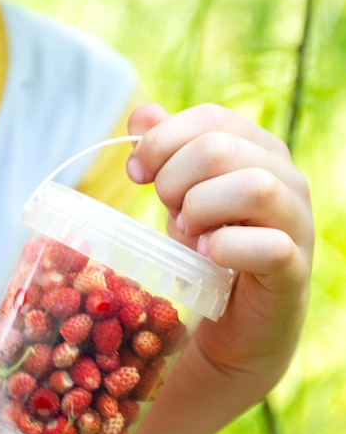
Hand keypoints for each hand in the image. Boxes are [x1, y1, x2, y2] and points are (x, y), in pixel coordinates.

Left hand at [127, 102, 313, 395]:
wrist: (235, 319)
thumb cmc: (210, 248)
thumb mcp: (182, 196)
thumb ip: (167, 152)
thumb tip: (141, 114)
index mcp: (258, 150)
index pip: (210, 119)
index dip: (163, 140)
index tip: (136, 173)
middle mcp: (285, 177)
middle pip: (221, 148)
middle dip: (175, 178)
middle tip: (166, 210)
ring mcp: (296, 222)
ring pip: (254, 187)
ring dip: (203, 209)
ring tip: (188, 233)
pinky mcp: (294, 267)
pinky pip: (269, 247)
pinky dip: (226, 249)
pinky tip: (208, 257)